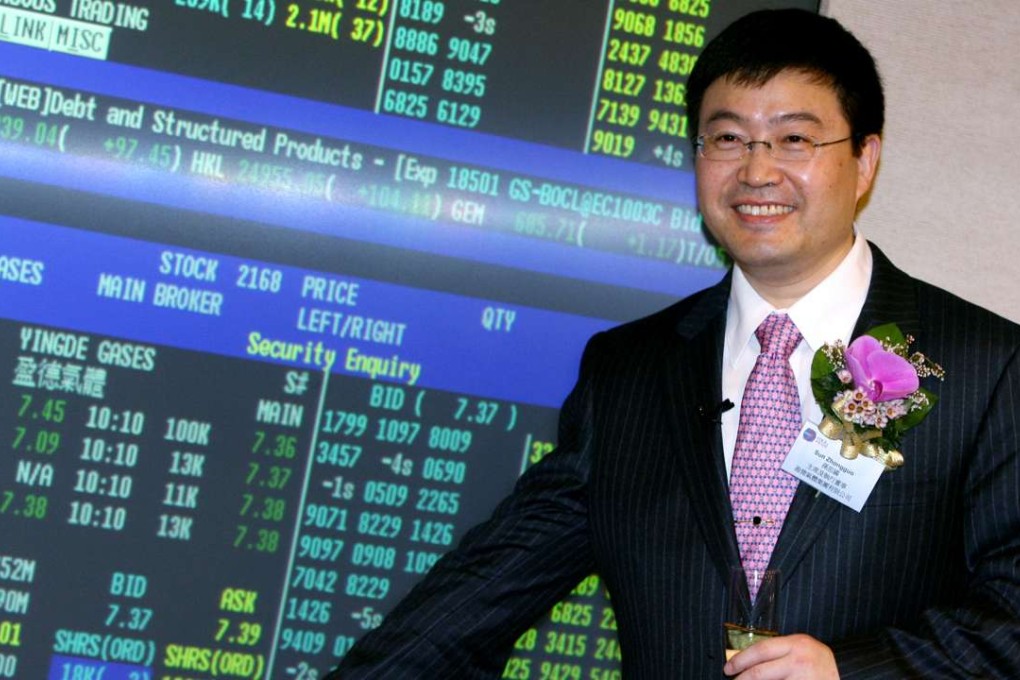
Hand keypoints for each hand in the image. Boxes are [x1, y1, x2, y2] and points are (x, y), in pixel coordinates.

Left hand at [723, 633, 837, 679]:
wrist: (851, 675)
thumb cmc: (819, 662)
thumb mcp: (801, 648)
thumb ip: (779, 651)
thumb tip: (746, 661)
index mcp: (796, 644)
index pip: (760, 650)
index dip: (741, 660)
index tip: (729, 668)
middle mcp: (800, 661)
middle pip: (760, 672)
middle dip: (742, 678)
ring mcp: (805, 679)